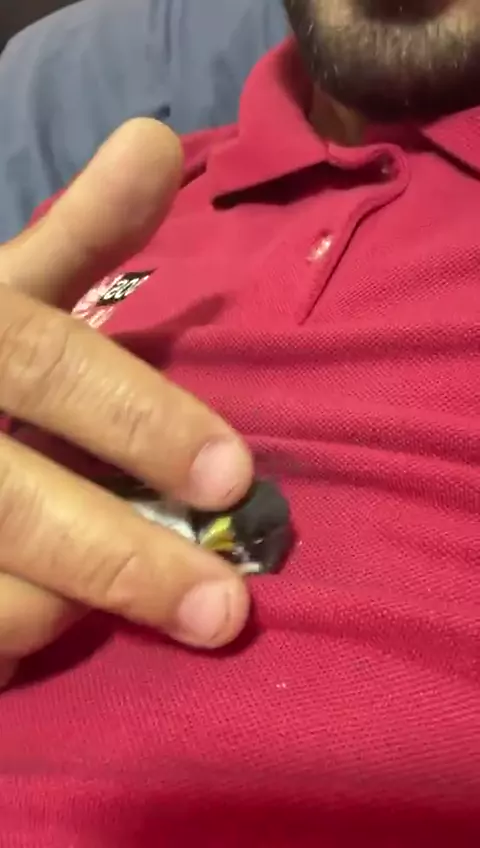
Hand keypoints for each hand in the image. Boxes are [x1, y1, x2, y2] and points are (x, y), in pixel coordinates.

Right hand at [0, 119, 252, 687]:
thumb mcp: (5, 282)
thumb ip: (82, 227)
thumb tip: (158, 139)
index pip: (55, 373)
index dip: (145, 425)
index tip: (235, 477)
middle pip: (20, 509)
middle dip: (128, 562)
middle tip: (225, 611)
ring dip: (70, 608)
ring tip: (143, 604)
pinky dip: (17, 643)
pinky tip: (54, 624)